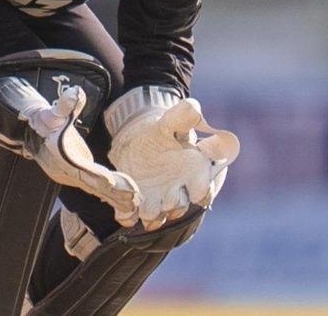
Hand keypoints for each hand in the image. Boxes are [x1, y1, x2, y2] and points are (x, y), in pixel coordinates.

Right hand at [0, 77, 140, 225]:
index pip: (81, 168)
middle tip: (133, 198)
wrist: (33, 134)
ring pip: (96, 191)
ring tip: (135, 207)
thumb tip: (75, 93)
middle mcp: (69, 172)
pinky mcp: (79, 178)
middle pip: (93, 184)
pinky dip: (111, 198)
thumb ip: (65, 104)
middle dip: (112, 192)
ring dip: (115, 199)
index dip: (94, 175)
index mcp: (64, 157)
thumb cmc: (45, 121)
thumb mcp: (54, 112)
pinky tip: (127, 206)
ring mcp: (74, 177)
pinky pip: (96, 191)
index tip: (109, 182)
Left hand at [107, 89, 238, 230]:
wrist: (139, 137)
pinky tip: (124, 206)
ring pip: (155, 218)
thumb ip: (185, 116)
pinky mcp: (135, 202)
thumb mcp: (173, 120)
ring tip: (141, 199)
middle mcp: (176, 191)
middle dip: (170, 202)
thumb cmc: (163, 131)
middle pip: (176, 208)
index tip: (187, 183)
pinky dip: (127, 216)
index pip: (203, 194)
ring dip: (149, 212)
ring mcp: (155, 199)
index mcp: (193, 173)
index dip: (198, 194)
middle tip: (164, 189)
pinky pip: (130, 218)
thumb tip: (195, 108)